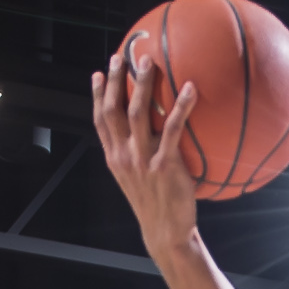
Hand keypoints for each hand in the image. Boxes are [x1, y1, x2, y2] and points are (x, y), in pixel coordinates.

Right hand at [92, 46, 201, 254]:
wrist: (166, 232)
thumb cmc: (158, 205)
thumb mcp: (139, 180)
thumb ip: (139, 156)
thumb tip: (152, 135)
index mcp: (115, 158)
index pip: (100, 121)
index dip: (97, 96)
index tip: (99, 74)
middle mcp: (123, 156)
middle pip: (114, 110)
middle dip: (116, 81)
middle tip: (121, 55)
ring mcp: (142, 160)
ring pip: (137, 113)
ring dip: (142, 85)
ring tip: (148, 62)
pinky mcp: (164, 165)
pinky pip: (172, 129)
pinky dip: (181, 107)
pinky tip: (190, 89)